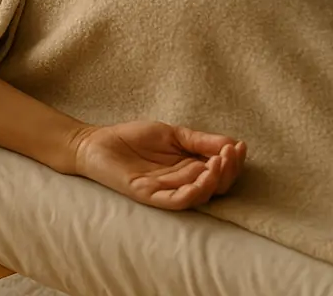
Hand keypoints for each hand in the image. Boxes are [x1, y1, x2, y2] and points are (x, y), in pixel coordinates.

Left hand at [71, 121, 245, 209]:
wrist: (95, 142)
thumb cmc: (132, 139)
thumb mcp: (172, 134)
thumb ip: (199, 140)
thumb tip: (233, 143)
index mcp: (189, 169)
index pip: (219, 172)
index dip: (232, 162)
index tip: (239, 146)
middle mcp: (181, 183)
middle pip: (215, 186)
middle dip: (227, 170)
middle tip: (230, 153)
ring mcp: (165, 191)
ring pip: (199, 196)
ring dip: (213, 181)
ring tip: (218, 162)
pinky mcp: (149, 196)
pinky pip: (176, 201)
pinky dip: (192, 193)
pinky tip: (201, 177)